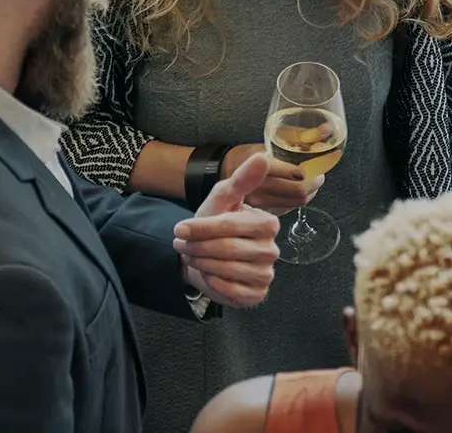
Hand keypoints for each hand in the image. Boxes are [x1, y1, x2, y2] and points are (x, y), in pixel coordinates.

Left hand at [174, 152, 280, 308]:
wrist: (206, 254)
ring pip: (227, 270)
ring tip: (191, 255)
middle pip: (227, 249)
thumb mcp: (222, 198)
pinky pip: (230, 291)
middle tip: (182, 243)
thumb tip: (262, 156)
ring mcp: (266, 274)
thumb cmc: (216, 222)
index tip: (178, 228)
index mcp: (268, 223)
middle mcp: (272, 250)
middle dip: (197, 246)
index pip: (230, 225)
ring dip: (200, 263)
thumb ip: (242, 179)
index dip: (201, 227)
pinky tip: (207, 273)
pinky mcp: (257, 294)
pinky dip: (211, 282)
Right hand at [221, 143, 322, 211]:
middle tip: (318, 175)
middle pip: (299, 190)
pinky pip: (290, 208)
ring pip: (298, 201)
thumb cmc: (249, 156)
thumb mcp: (268, 143)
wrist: (227, 173)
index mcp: (261, 165)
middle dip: (314, 182)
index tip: (309, 168)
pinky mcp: (265, 212)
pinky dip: (298, 199)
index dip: (305, 172)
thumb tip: (326, 130)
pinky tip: (296, 191)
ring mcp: (262, 202)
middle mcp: (260, 186)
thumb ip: (296, 137)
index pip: (290, 173)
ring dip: (309, 192)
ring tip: (309, 182)